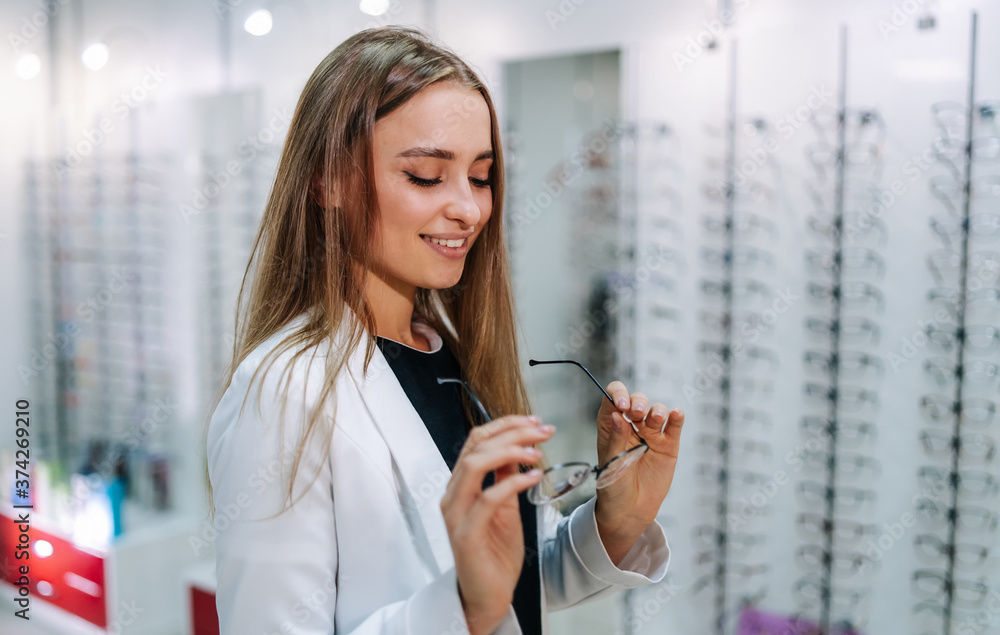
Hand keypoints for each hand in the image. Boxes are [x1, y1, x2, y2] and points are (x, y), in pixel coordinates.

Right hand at [441, 414, 553, 634]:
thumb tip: (517, 447)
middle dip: (512, 432)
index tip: (534, 421)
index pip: (476, 441)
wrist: (488, 596)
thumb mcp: (505, 507)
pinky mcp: (466, 534)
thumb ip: (505, 477)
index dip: (506, 425)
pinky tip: (533, 477)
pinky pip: (487, 499)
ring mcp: (456, 514)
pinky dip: (512, 483)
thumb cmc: (494, 553)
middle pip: (477, 447)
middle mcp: (453, 495)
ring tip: (537, 452)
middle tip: (543, 430)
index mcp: (460, 485)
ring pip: (475, 466)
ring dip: (510, 451)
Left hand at [593, 382, 683, 563]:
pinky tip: (676, 414)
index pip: (613, 398)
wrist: (630, 509)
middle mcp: (631, 425)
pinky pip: (674, 427)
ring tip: (655, 418)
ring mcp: (651, 434)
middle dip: (638, 401)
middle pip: (636, 401)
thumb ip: (616, 439)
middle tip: (637, 413)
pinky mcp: (668, 445)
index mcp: (611, 425)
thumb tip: (616, 415)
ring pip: (656, 411)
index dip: (618, 394)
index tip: (621, 404)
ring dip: (656, 410)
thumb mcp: (610, 463)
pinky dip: (676, 417)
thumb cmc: (613, 485)